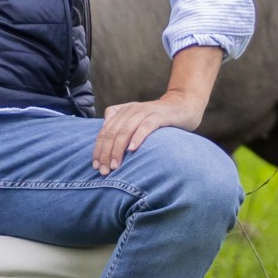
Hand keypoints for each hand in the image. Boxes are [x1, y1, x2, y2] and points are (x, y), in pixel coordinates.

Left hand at [91, 44, 220, 174]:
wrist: (183, 106)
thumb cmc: (157, 119)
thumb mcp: (135, 121)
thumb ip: (120, 127)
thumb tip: (104, 145)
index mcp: (122, 111)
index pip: (104, 131)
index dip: (98, 149)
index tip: (95, 165)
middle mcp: (131, 110)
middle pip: (112, 132)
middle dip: (106, 153)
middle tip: (104, 170)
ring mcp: (145, 112)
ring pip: (125, 131)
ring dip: (118, 149)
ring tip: (115, 165)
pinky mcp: (159, 116)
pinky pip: (145, 126)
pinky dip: (137, 138)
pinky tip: (132, 150)